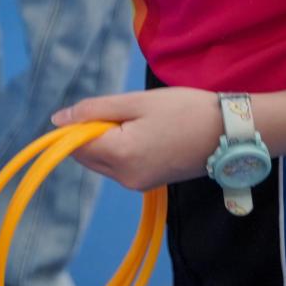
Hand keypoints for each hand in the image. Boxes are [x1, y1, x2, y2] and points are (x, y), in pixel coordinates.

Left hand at [53, 86, 222, 192]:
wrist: (228, 133)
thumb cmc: (184, 110)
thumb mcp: (136, 101)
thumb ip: (94, 110)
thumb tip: (57, 119)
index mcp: (120, 156)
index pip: (74, 144)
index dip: (76, 123)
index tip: (99, 106)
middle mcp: (124, 178)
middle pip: (85, 155)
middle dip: (91, 131)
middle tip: (124, 110)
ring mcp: (136, 184)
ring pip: (101, 159)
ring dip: (106, 138)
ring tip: (139, 120)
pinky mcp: (147, 183)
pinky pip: (118, 165)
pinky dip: (120, 147)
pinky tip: (146, 131)